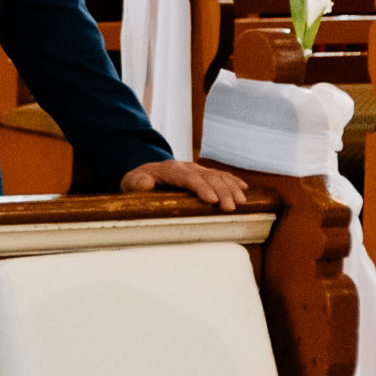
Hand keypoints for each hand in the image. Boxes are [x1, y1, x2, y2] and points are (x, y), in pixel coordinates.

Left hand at [121, 160, 247, 211]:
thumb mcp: (131, 183)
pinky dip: (233, 181)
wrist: (146, 174)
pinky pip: (221, 175)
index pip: (186, 177)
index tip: (211, 200)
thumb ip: (137, 183)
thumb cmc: (138, 183)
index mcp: (168, 170)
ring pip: (217, 175)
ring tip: (241, 202)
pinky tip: (244, 189)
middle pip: (206, 177)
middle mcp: (186, 167)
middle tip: (230, 208)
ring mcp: (197, 169)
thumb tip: (145, 184)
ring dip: (231, 188)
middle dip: (220, 191)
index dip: (200, 187)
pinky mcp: (204, 174)